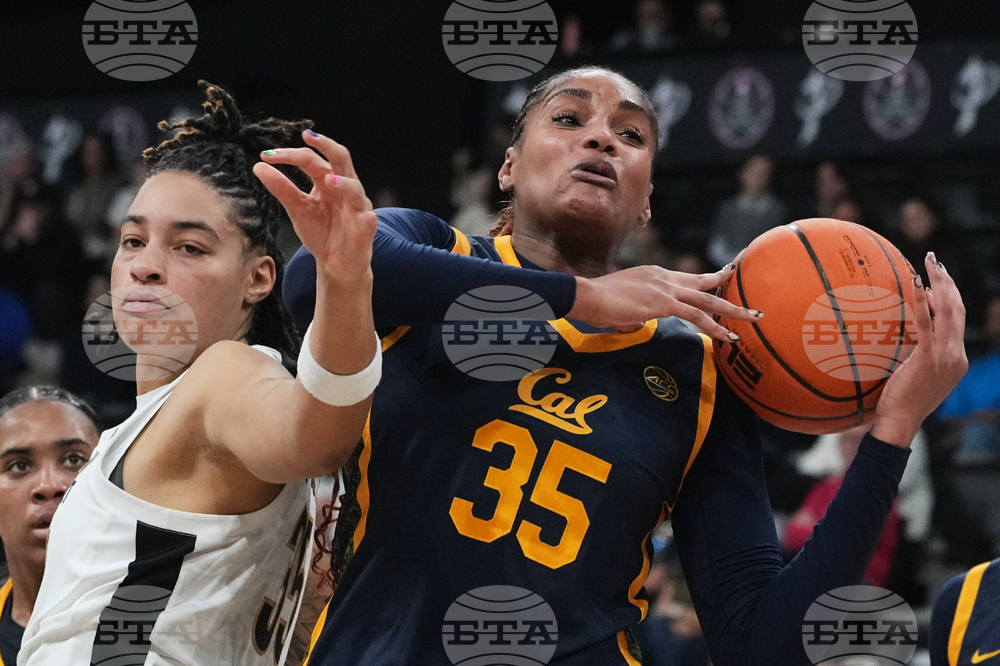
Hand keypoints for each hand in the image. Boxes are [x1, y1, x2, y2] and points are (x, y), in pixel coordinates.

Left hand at [253, 130, 377, 285]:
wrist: (336, 264)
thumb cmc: (321, 233)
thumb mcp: (297, 209)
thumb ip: (282, 188)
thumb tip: (259, 166)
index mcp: (327, 180)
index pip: (311, 159)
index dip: (290, 155)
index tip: (266, 155)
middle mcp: (344, 188)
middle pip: (340, 159)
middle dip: (327, 146)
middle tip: (308, 137)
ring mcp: (357, 208)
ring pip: (354, 189)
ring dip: (343, 184)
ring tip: (328, 181)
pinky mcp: (365, 230)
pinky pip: (369, 222)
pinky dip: (368, 219)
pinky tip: (367, 218)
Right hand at [567, 264, 761, 340]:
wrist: (588, 296)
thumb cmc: (598, 303)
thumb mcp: (623, 306)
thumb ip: (639, 313)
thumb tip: (643, 324)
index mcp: (654, 274)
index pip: (686, 278)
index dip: (707, 278)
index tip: (725, 275)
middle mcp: (664, 277)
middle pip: (704, 283)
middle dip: (729, 287)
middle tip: (749, 292)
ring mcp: (665, 288)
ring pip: (708, 299)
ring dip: (733, 310)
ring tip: (753, 318)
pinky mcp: (663, 303)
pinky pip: (696, 316)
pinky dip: (714, 326)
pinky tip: (727, 336)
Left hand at [870, 253, 967, 446]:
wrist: (900, 421)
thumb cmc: (899, 401)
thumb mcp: (915, 374)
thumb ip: (917, 354)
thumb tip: (903, 333)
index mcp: (956, 359)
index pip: (957, 321)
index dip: (948, 298)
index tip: (937, 281)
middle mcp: (956, 355)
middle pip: (958, 310)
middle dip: (949, 282)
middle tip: (936, 262)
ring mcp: (946, 356)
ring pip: (949, 310)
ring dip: (940, 283)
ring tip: (930, 262)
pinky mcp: (929, 357)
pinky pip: (926, 322)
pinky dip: (921, 300)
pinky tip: (915, 282)